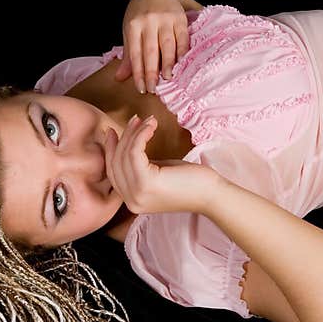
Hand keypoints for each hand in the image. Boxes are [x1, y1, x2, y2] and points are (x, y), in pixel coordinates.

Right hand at [102, 115, 221, 214]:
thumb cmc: (189, 182)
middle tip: (134, 120)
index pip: (113, 173)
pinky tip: (152, 126)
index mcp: (133, 202)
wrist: (211, 194)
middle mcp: (132, 202)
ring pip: (125, 156)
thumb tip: (126, 144)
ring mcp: (138, 194)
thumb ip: (140, 167)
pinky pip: (134, 152)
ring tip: (147, 120)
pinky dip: (141, 135)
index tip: (113, 132)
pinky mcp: (147, 183)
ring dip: (134, 133)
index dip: (111, 150)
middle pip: (116, 164)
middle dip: (123, 138)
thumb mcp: (157, 174)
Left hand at [113, 0, 190, 94]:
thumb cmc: (140, 15)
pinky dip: (182, 51)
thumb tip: (119, 78)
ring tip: (168, 78)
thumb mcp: (130, 31)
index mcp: (133, 25)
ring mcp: (165, 18)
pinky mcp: (179, 18)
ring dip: (168, 63)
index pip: (135, 53)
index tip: (141, 89)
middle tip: (154, 88)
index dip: (138, 73)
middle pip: (150, 51)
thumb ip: (128, 55)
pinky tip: (182, 63)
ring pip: (167, 44)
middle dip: (152, 71)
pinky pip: (182, 37)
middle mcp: (149, 21)